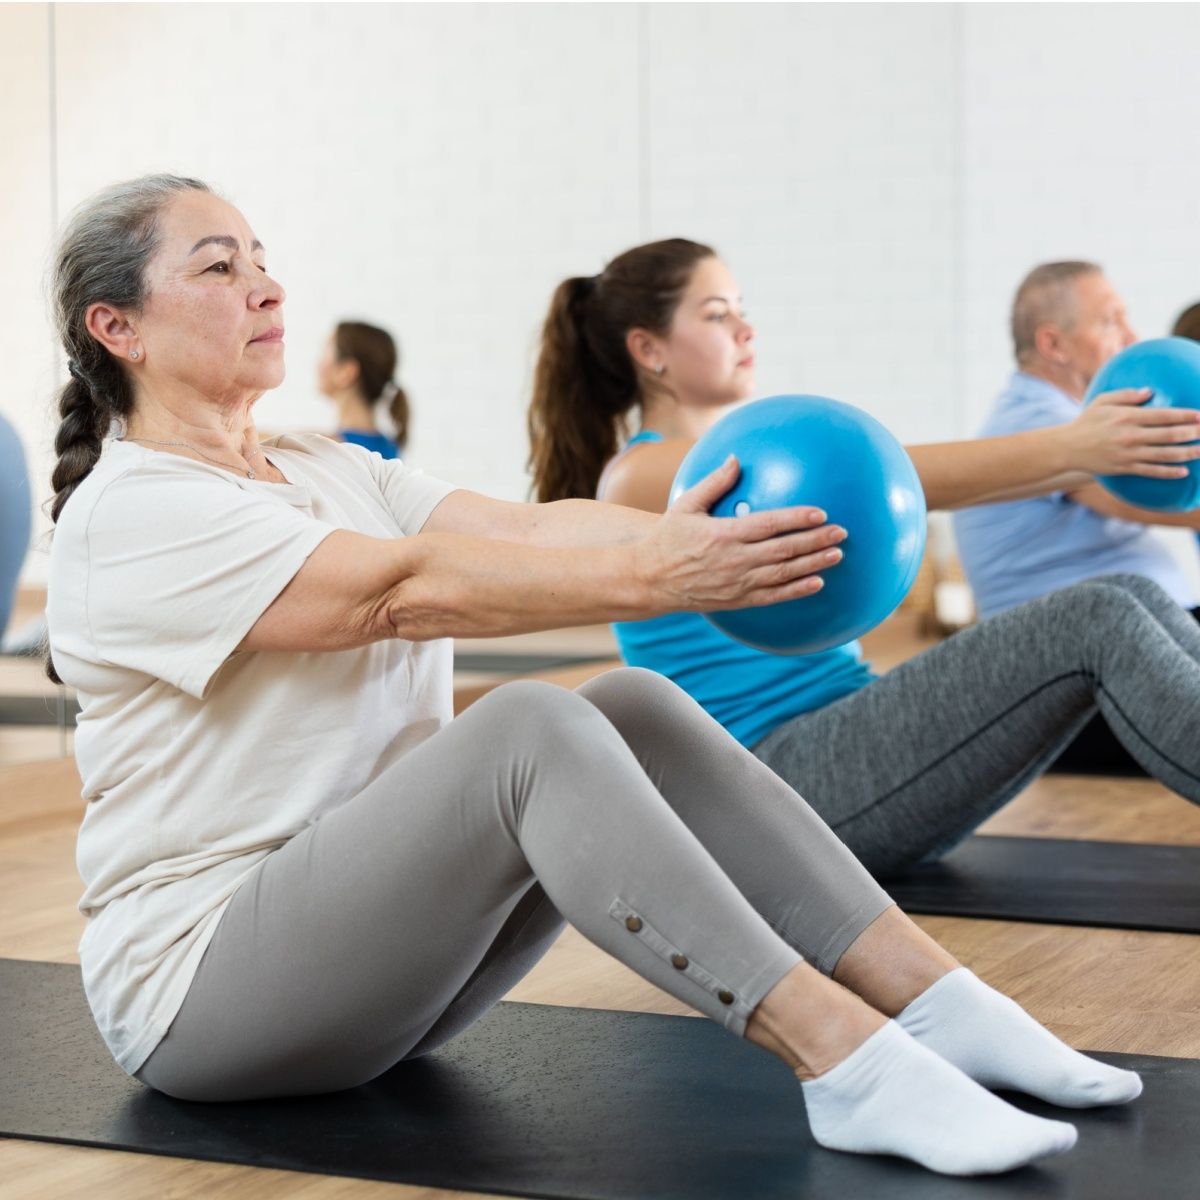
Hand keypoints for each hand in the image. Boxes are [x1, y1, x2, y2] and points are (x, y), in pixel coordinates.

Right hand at [635, 455, 845, 611]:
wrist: (650, 580)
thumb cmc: (668, 538)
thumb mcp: (686, 505)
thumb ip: (714, 482)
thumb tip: (737, 459)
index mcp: (722, 534)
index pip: (768, 525)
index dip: (796, 519)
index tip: (821, 513)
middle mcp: (733, 560)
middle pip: (783, 550)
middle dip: (815, 541)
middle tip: (842, 533)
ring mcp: (736, 583)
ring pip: (783, 574)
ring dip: (813, 565)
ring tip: (837, 555)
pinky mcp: (736, 600)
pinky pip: (772, 596)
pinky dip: (796, 591)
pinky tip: (816, 583)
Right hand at [1067, 388, 1199, 477]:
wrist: (1066, 448)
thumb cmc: (1085, 422)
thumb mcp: (1102, 401)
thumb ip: (1126, 395)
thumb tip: (1149, 391)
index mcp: (1127, 417)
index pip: (1164, 415)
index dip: (1186, 416)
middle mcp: (1131, 436)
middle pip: (1169, 435)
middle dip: (1193, 434)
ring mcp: (1128, 454)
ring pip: (1164, 454)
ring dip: (1187, 453)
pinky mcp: (1124, 468)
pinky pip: (1151, 471)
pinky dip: (1168, 471)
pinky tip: (1184, 471)